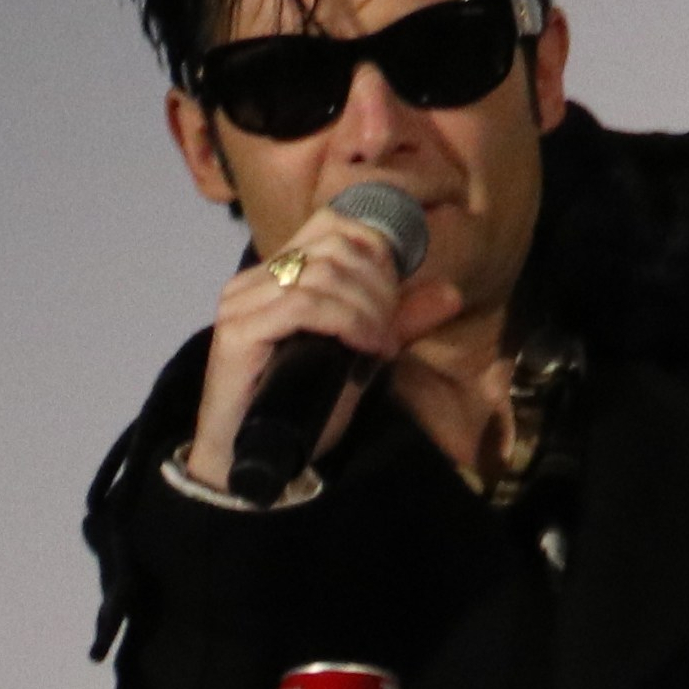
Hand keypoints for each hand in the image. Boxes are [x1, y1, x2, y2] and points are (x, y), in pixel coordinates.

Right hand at [185, 198, 464, 492]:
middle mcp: (254, 279)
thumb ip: (396, 323)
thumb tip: (451, 293)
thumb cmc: (298, 414)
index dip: (376, 248)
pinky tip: (363, 348)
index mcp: (277, 273)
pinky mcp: (238, 331)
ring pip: (323, 274)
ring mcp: (241, 302)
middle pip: (333, 247)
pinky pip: (303, 306)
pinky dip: (346, 322)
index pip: (331, 224)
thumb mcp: (358, 360)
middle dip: (378, 285)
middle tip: (391, 330)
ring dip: (367, 308)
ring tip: (380, 346)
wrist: (245, 464)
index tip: (396, 296)